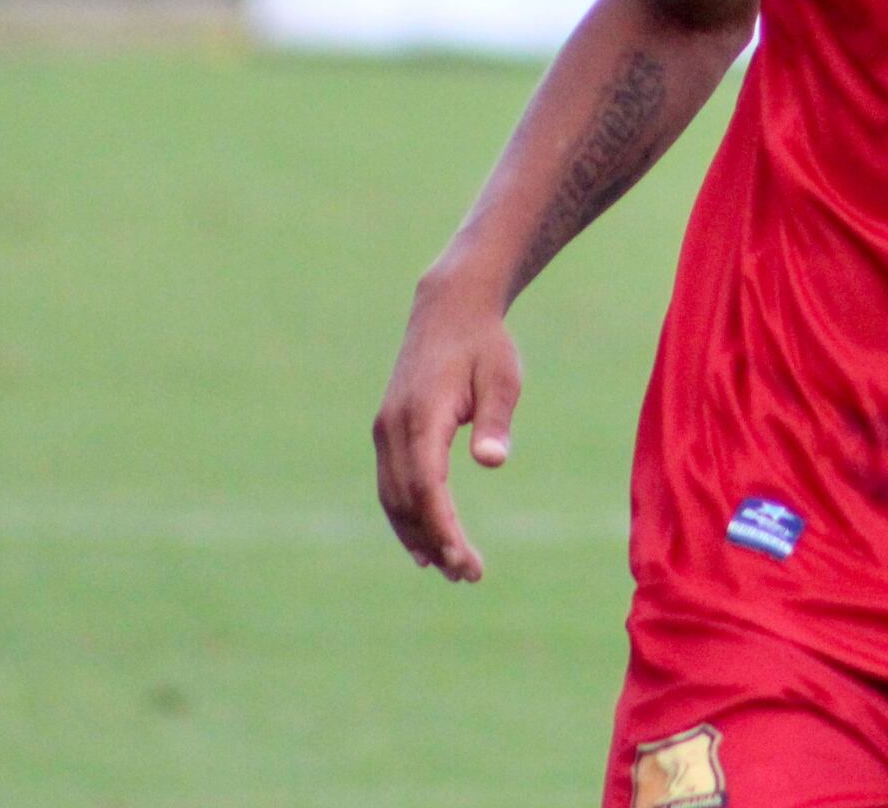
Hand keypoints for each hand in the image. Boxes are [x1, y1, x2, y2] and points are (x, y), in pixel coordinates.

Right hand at [371, 269, 523, 581]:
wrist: (449, 310)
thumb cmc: (485, 346)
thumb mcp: (502, 377)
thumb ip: (496, 420)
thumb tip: (493, 462)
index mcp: (422, 415)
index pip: (429, 487)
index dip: (445, 529)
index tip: (466, 562)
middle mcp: (393, 426)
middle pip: (408, 500)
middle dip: (436, 541)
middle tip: (468, 576)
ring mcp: (385, 429)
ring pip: (392, 497)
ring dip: (416, 535)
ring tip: (448, 570)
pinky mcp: (387, 431)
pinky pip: (390, 484)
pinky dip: (404, 516)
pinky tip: (424, 543)